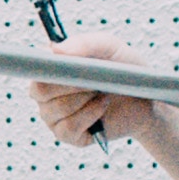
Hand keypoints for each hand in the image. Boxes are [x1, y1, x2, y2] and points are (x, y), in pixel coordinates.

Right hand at [30, 33, 153, 144]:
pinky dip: (89, 114)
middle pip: (40, 91)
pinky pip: (68, 127)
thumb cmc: (123, 69)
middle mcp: (46, 94)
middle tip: (95, 79)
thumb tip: (54, 50)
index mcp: (49, 70)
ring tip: (103, 90)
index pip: (33, 69)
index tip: (67, 64)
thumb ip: (84, 44)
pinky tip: (102, 105)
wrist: (145, 99)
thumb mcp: (109, 47)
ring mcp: (54, 117)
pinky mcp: (68, 136)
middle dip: (72, 84)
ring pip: (56, 109)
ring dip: (85, 98)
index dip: (47, 67)